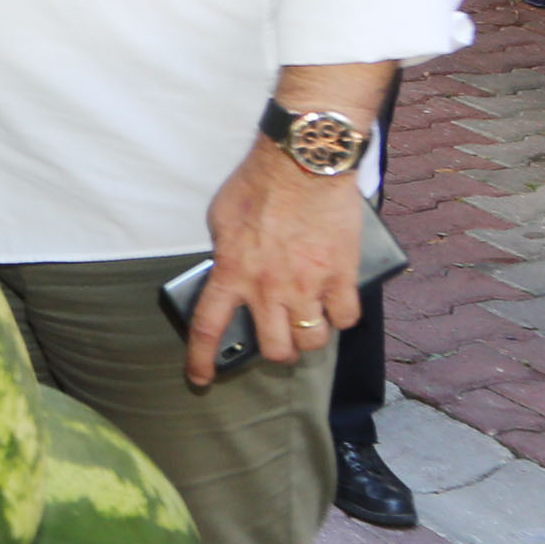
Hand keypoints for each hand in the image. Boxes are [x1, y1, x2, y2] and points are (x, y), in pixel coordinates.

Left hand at [186, 142, 363, 385]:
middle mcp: (268, 288)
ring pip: (311, 341)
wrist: (303, 165)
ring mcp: (308, 286)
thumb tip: (229, 268)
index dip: (202, 359)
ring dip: (309, 337)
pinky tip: (335, 305)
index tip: (199, 378)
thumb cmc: (259, 184)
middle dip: (275, 351)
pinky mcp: (342, 277)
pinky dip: (341, 317)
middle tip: (278, 339)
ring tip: (308, 322)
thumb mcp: (221, 218)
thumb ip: (224, 252)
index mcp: (231, 272)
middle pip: (274, 348)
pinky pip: (345, 318)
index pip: (209, 327)